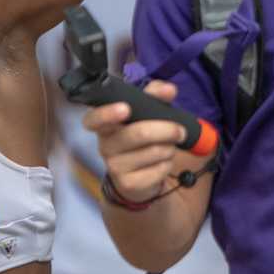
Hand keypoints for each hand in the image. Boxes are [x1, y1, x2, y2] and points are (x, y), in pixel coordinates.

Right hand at [84, 78, 195, 203]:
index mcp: (104, 125)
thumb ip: (155, 96)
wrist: (138, 176)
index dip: (107, 114)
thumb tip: (169, 89)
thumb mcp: (145, 113)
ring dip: (169, 148)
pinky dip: (168, 164)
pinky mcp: (128, 184)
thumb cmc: (140, 138)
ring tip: (167, 147)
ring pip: (154, 151)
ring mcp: (115, 166)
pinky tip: (161, 163)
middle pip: (139, 133)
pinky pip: (158, 170)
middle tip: (180, 130)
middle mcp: (105, 145)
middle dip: (167, 129)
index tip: (125, 109)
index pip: (93, 119)